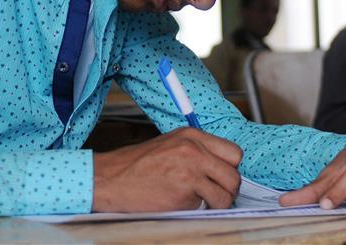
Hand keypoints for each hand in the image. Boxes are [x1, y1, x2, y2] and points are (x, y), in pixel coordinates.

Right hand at [92, 127, 242, 211]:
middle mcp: (194, 151)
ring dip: (218, 202)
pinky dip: (201, 210)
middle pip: (234, 174)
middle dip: (228, 188)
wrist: (111, 179)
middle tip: (215, 194)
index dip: (229, 168)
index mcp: (191, 136)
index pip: (234, 152)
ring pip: (227, 194)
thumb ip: (196, 151)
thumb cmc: (135, 165)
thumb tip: (218, 167)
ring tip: (201, 202)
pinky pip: (208, 207)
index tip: (222, 177)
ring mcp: (191, 171)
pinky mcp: (184, 193)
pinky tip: (184, 204)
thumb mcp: (169, 145)